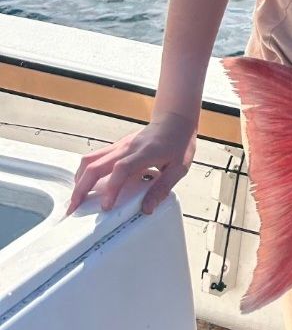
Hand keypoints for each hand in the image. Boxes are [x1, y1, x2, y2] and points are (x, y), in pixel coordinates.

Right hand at [68, 115, 196, 215]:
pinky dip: (85, 172)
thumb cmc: (179, 143)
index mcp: (144, 153)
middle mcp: (127, 148)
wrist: (174, 120)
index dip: (111, 188)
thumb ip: (162, 188)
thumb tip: (146, 209)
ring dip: (79, 180)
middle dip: (81, 188)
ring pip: (90, 160)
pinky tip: (85, 185)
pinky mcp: (116, 147)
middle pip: (95, 165)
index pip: (121, 169)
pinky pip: (94, 158)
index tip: (106, 207)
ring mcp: (119, 146)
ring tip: (76, 199)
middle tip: (74, 209)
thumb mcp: (179, 168)